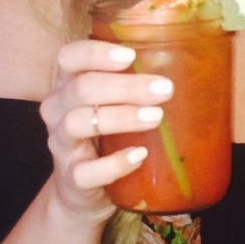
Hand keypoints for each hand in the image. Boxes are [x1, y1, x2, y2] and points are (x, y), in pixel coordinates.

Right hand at [41, 39, 172, 215]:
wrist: (81, 189)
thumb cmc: (103, 138)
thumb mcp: (111, 106)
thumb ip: (133, 87)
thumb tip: (187, 67)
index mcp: (67, 86)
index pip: (69, 57)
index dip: (95, 54)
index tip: (130, 56)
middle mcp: (57, 112)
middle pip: (81, 89)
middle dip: (125, 87)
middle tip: (164, 89)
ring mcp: (62, 146)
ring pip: (78, 123)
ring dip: (120, 117)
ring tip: (156, 117)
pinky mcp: (72, 179)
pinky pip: (86, 171)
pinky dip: (114, 163)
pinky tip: (139, 155)